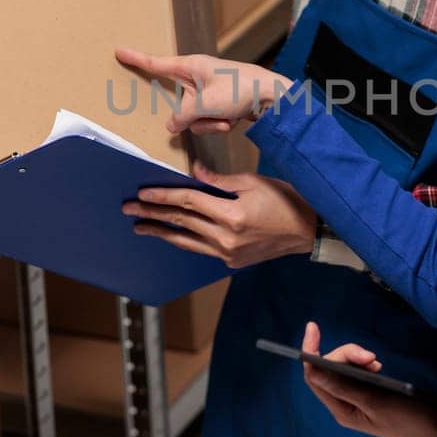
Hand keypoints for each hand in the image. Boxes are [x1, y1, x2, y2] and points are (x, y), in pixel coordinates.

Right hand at [115, 47, 290, 133]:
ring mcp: (208, 91)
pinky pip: (207, 120)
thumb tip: (171, 125)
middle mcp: (197, 77)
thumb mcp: (205, 104)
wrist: (273, 97)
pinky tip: (234, 119)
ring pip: (192, 117)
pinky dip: (219, 124)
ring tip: (227, 116)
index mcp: (191, 66)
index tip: (119, 51)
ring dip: (209, 122)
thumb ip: (182, 115)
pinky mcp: (218, 104)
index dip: (137, 59)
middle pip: (178, 103)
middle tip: (217, 111)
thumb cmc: (241, 89)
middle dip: (195, 116)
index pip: (156, 64)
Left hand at [123, 163, 316, 268]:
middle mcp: (227, 238)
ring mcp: (228, 253)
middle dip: (153, 213)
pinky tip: (170, 235)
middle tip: (129, 209)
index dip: (163, 196)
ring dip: (161, 232)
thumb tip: (193, 174)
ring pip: (186, 241)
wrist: (308, 231)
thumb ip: (220, 181)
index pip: (189, 203)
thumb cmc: (285, 201)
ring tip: (140, 226)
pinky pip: (200, 249)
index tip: (142, 193)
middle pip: (182, 222)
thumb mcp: (254, 182)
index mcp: (232, 216)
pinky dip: (183, 240)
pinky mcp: (231, 261)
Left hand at [301, 321, 436, 436]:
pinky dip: (364, 364)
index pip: (315, 377)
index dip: (310, 351)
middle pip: (330, 368)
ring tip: (376, 362)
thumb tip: (312, 370)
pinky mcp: (369, 391)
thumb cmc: (408, 419)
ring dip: (357, 358)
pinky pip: (357, 371)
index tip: (313, 327)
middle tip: (371, 356)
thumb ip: (343, 386)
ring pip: (344, 367)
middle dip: (346, 355)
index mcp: (341, 410)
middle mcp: (343, 404)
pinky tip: (378, 366)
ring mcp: (356, 397)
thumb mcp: (374, 402)